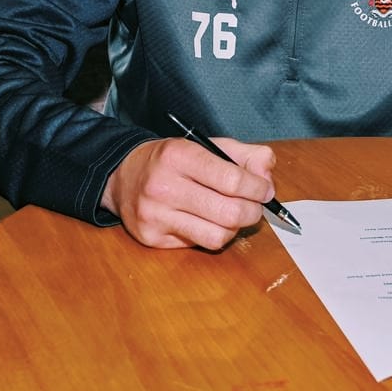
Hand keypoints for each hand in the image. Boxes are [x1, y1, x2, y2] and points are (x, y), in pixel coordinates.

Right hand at [101, 137, 276, 249]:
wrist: (124, 175)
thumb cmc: (173, 161)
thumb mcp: (207, 145)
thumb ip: (244, 155)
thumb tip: (268, 176)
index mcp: (179, 155)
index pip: (232, 179)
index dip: (258, 188)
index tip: (265, 190)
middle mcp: (163, 186)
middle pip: (229, 212)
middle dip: (253, 211)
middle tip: (255, 206)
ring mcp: (155, 215)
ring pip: (217, 236)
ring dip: (235, 228)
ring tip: (232, 215)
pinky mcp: (152, 238)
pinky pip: (200, 245)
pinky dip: (213, 235)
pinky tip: (207, 221)